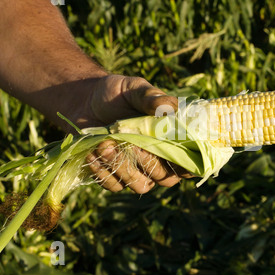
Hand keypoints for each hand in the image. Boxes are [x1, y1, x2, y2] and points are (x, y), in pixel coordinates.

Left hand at [73, 74, 192, 193]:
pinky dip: (103, 172)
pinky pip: (114, 185)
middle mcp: (159, 160)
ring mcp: (137, 171)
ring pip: (140, 185)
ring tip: (105, 145)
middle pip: (166, 177)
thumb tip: (169, 109)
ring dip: (124, 169)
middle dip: (149, 162)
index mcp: (172, 140)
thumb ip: (152, 98)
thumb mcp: (135, 89)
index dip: (187, 165)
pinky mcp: (114, 176)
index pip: (189, 162)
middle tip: (131, 144)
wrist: (85, 99)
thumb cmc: (118, 93)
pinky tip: (92, 153)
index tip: (174, 156)